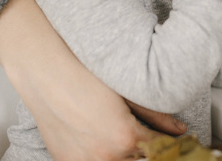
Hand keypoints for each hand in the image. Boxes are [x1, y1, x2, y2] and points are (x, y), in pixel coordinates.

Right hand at [0, 0, 185, 159]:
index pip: (161, 149)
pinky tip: (102, 137)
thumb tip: (178, 129)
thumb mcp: (126, 89)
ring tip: (121, 130)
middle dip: (149, 149)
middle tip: (148, 131)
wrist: (42, 70)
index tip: (175, 138)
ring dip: (126, 154)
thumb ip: (156, 114)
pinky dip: (103, 155)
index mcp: (124, 137)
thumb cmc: (81, 72)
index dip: (171, 143)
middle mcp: (105, 156)